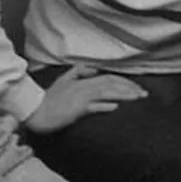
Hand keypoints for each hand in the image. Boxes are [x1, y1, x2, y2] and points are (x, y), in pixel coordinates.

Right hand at [21, 65, 147, 133]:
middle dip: (129, 87)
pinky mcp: (76, 109)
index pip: (107, 77)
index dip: (124, 81)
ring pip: (105, 92)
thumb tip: (94, 69)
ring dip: (123, 95)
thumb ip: (78, 72)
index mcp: (81, 80)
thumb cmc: (50, 100)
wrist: (37, 113)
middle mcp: (83, 86)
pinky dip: (104, 106)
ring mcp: (80, 97)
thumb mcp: (64, 81)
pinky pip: (92, 106)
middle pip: (110, 83)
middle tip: (144, 94)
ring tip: (137, 98)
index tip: (137, 89)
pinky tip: (115, 107)